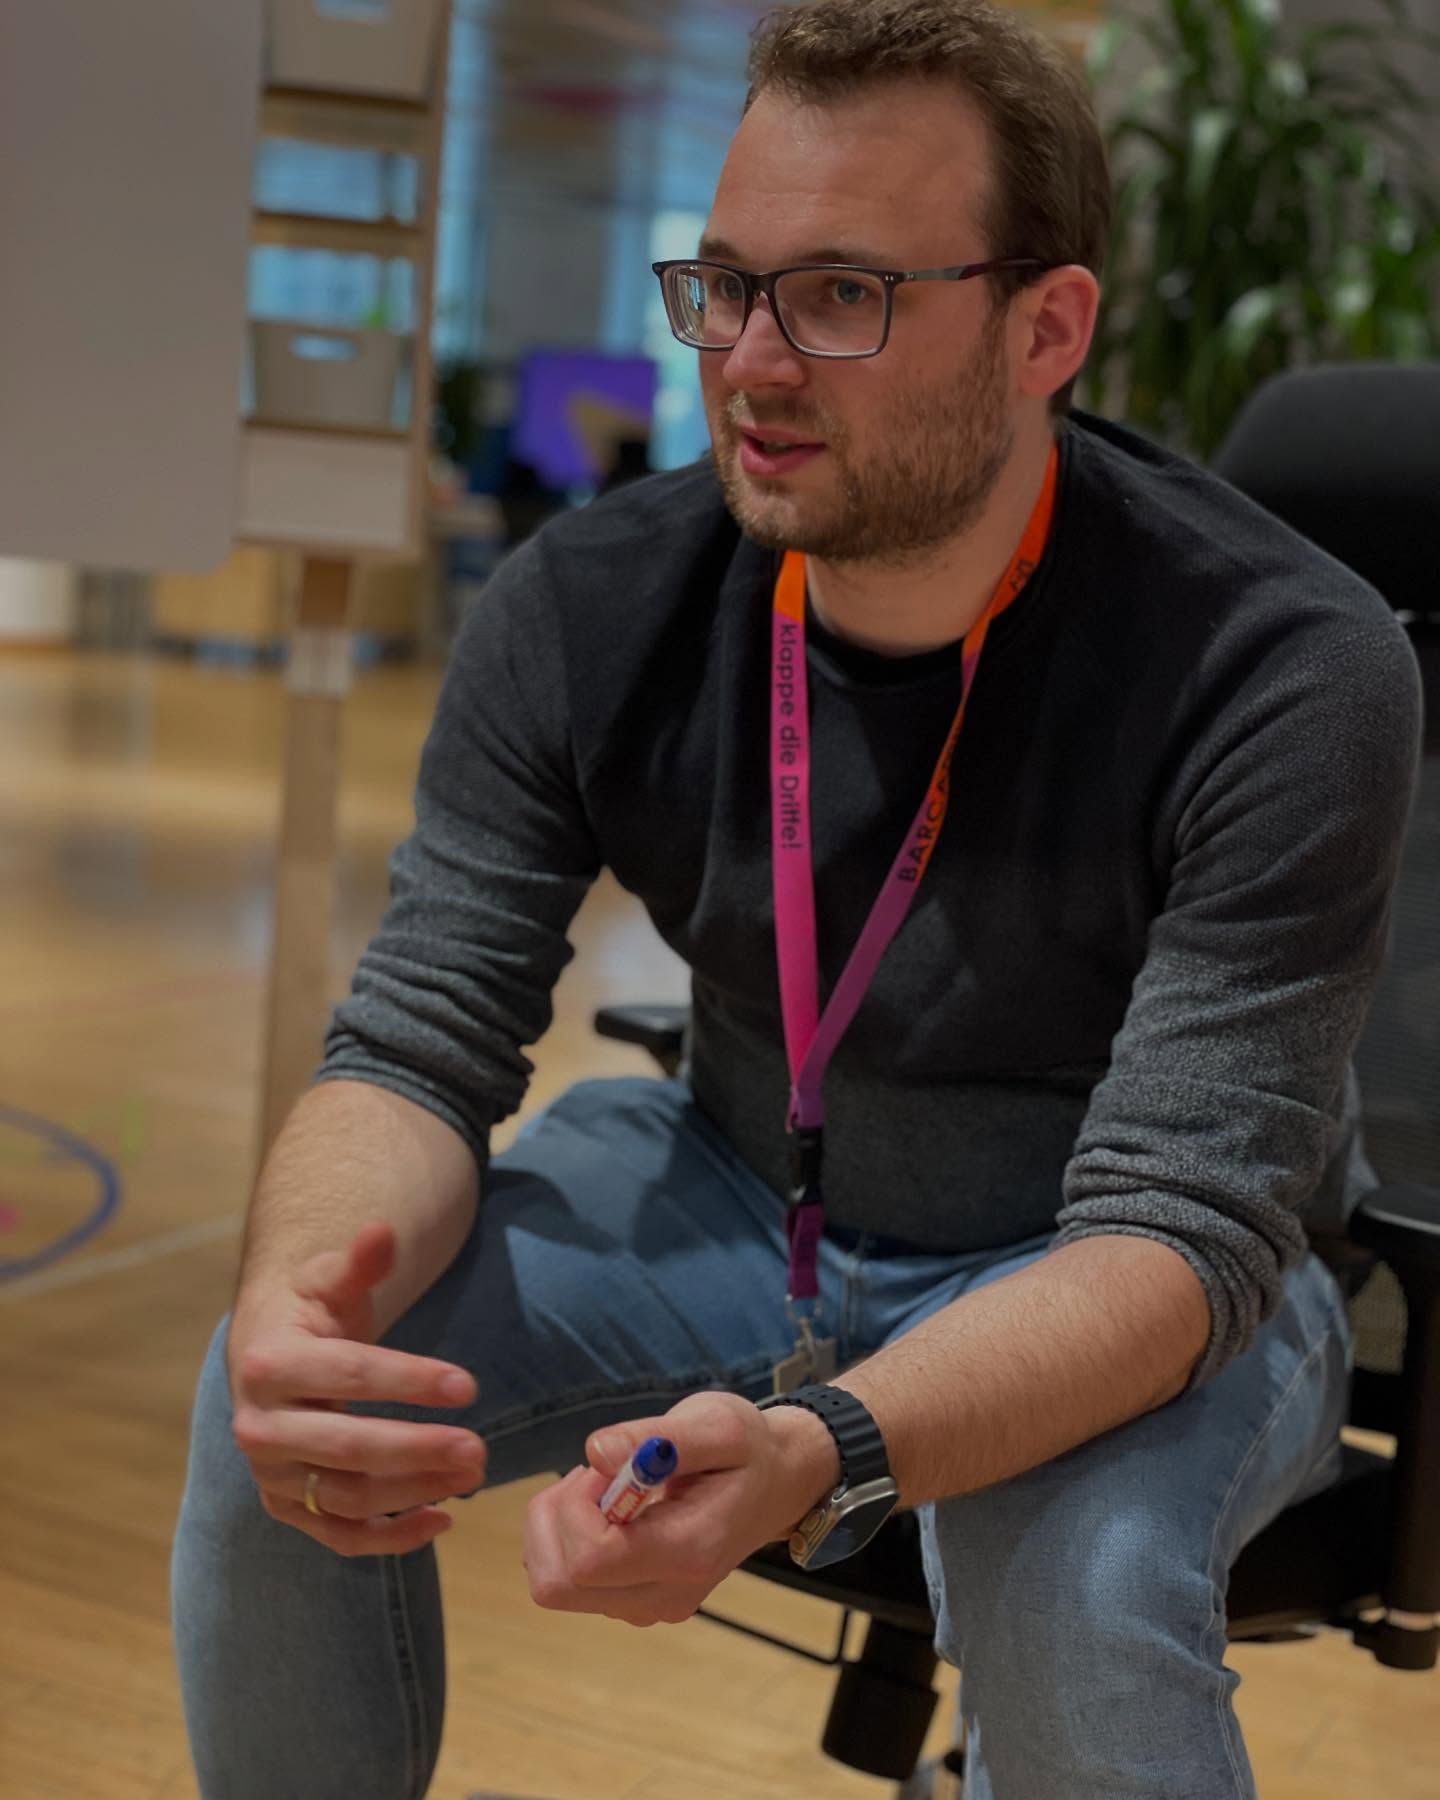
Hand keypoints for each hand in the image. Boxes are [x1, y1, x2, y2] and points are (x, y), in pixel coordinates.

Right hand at [227, 1222, 486, 1555]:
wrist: (263, 1357)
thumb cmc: (308, 1315)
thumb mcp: (327, 1280)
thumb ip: (358, 1263)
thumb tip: (381, 1231)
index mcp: (270, 1364)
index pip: (348, 1375)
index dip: (410, 1380)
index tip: (469, 1385)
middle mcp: (261, 1427)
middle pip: (346, 1449)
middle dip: (417, 1452)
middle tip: (479, 1450)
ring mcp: (272, 1474)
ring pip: (346, 1498)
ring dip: (414, 1493)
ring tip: (474, 1475)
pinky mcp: (286, 1507)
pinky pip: (338, 1536)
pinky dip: (389, 1540)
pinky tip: (442, 1520)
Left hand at [522, 1391, 839, 1626]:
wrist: (777, 1485)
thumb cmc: (749, 1450)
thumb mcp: (717, 1425)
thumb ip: (654, 1436)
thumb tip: (595, 1451)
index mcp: (687, 1553)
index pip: (589, 1560)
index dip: (576, 1507)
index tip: (604, 1468)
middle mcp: (663, 1595)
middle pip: (557, 1585)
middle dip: (555, 1518)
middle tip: (597, 1475)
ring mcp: (646, 1606)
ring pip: (554, 1583)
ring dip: (560, 1524)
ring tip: (608, 1485)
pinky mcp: (634, 1602)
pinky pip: (569, 1580)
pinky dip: (569, 1537)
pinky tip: (608, 1507)